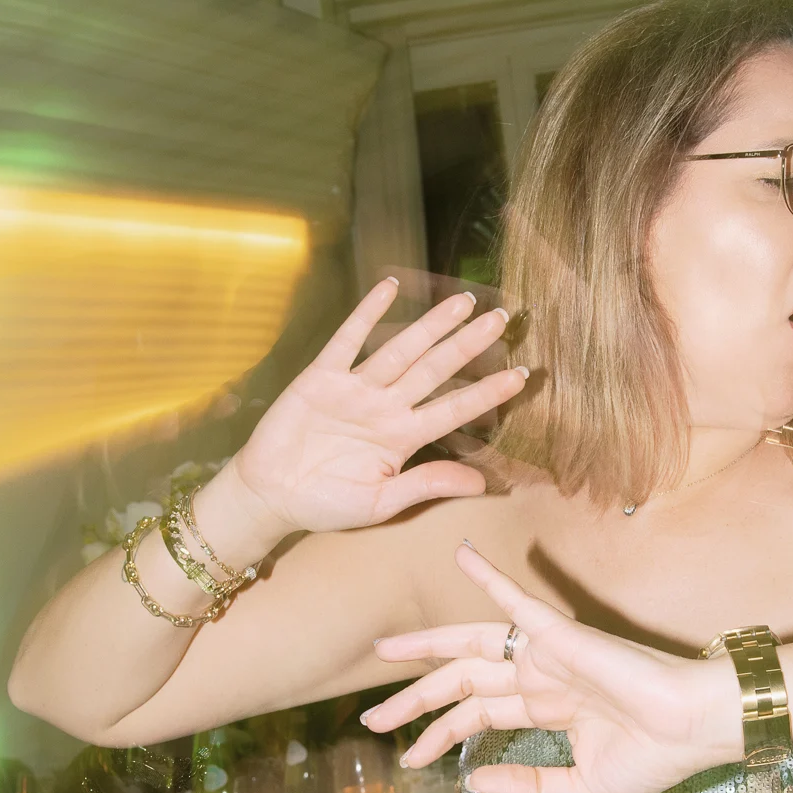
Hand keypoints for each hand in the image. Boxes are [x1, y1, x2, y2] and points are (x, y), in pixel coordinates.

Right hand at [228, 281, 527, 535]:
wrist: (271, 496)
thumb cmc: (326, 503)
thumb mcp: (382, 502)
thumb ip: (427, 484)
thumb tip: (481, 484)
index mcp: (403, 438)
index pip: (454, 410)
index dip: (487, 394)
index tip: (522, 376)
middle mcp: (386, 407)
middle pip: (435, 370)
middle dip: (468, 345)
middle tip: (502, 319)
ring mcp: (355, 390)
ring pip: (401, 350)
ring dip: (431, 325)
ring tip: (463, 302)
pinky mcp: (321, 378)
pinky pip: (348, 340)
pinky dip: (367, 314)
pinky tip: (389, 288)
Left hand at [363, 545, 738, 792]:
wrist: (695, 728)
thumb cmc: (653, 758)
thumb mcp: (579, 789)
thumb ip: (527, 786)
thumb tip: (472, 780)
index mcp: (547, 709)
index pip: (478, 718)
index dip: (439, 738)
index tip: (409, 761)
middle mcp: (541, 677)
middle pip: (462, 684)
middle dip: (415, 700)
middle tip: (372, 718)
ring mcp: (548, 653)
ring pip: (472, 646)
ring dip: (426, 647)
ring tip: (383, 650)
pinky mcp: (562, 634)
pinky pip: (518, 600)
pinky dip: (488, 577)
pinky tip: (461, 553)